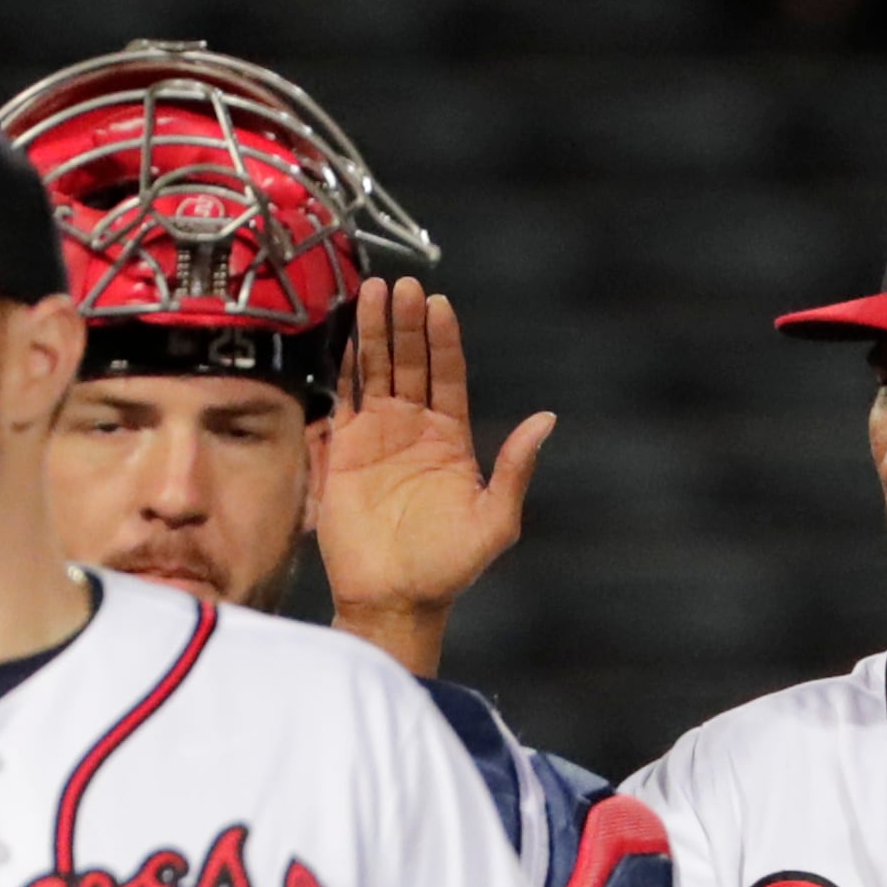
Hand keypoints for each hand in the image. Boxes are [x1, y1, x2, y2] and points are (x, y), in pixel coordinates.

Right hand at [312, 277, 554, 679]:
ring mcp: (377, 438)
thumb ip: (516, 469)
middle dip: (405, 324)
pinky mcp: (343, 454)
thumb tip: (546, 420)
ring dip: (373, 334)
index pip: (448, 375)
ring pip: (375, 372)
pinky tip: (340, 336)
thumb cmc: (449, 568)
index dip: (443, 339)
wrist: (394, 600)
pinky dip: (341, 368)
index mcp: (452, 439)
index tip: (438, 304)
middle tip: (401, 286)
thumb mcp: (496, 521)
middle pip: (411, 362)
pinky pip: (342, 401)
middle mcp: (414, 430)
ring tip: (371, 292)